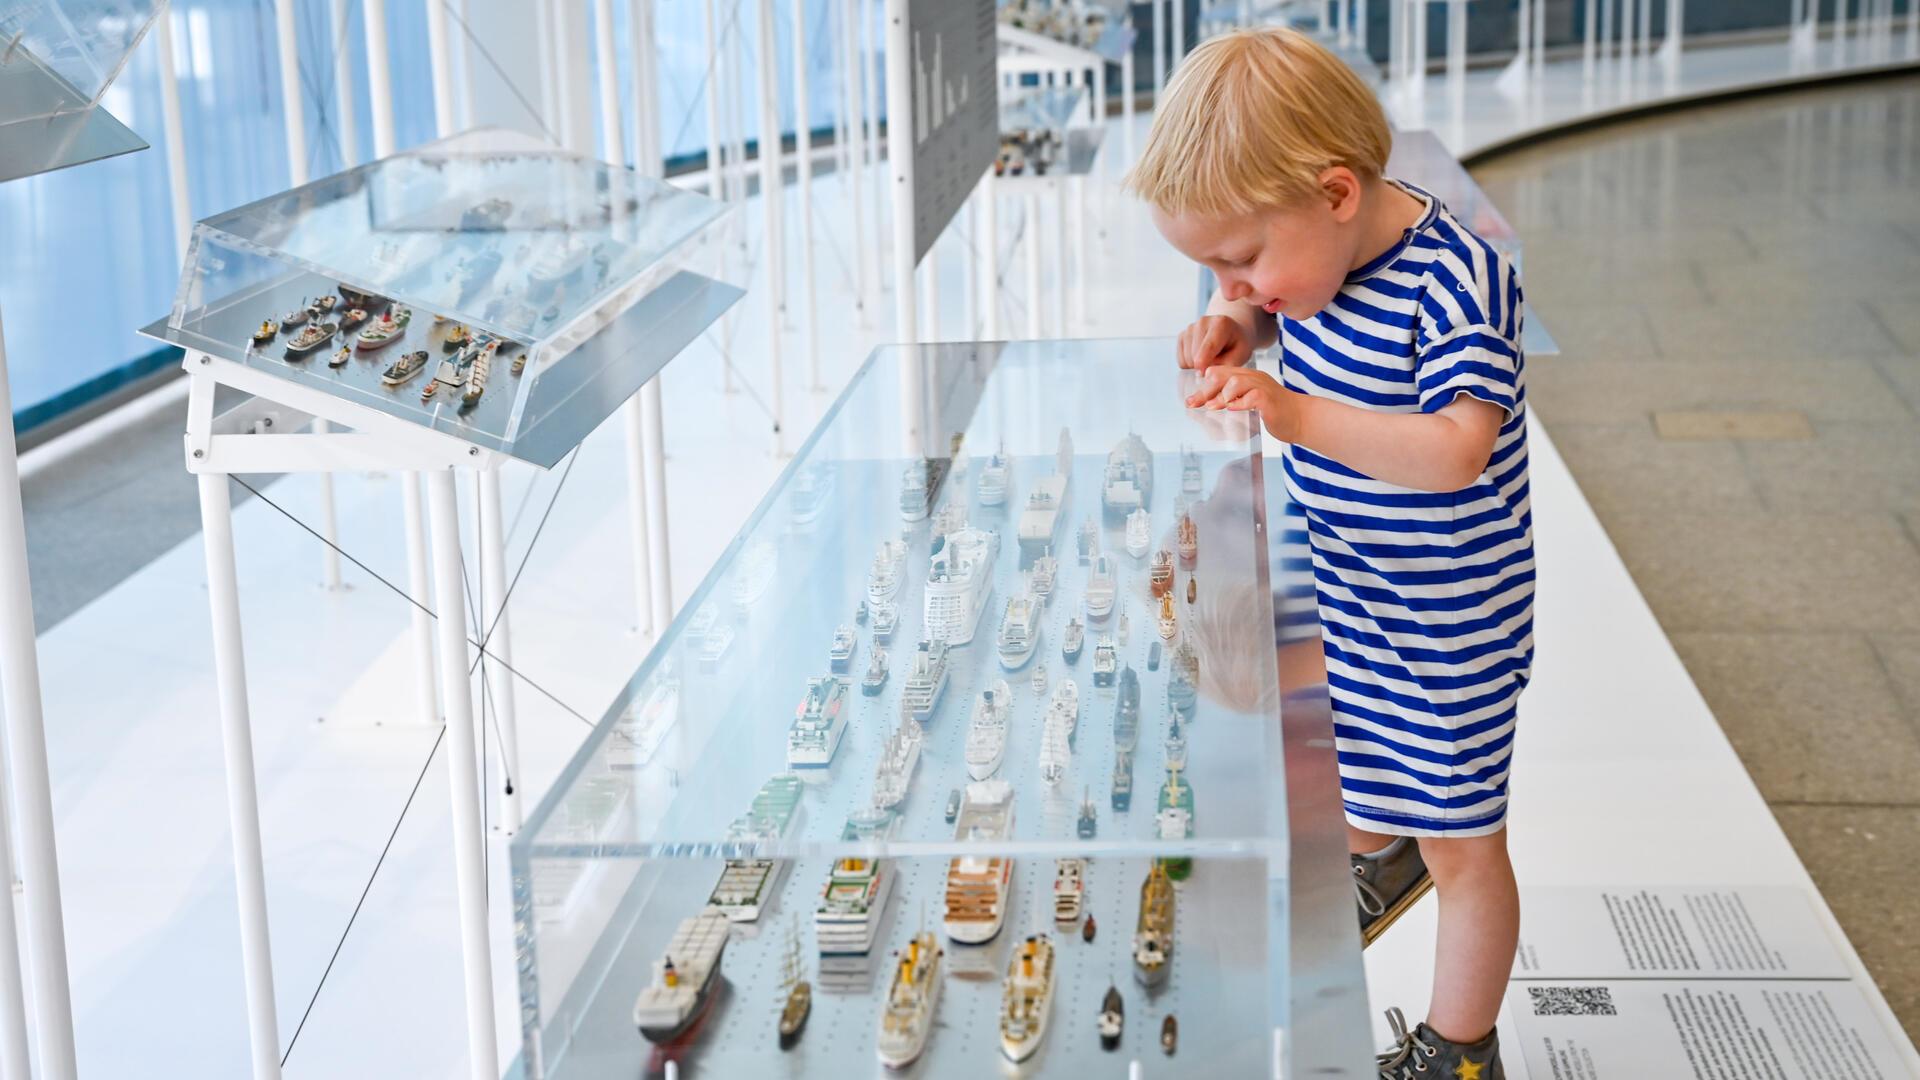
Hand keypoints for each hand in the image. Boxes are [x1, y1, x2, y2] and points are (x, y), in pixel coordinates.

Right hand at [1176, 315, 1252, 371]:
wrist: (1230, 331)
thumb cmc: (1237, 344)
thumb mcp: (1241, 354)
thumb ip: (1226, 365)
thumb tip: (1205, 373)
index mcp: (1221, 324)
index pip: (1209, 346)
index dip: (1204, 362)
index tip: (1202, 374)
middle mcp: (1202, 322)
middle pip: (1195, 355)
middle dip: (1204, 366)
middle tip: (1217, 365)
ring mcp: (1190, 328)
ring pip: (1186, 359)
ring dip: (1197, 366)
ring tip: (1210, 360)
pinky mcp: (1182, 336)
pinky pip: (1181, 361)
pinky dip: (1190, 365)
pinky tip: (1202, 359)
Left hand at [1185, 366, 1300, 442]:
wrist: (1301, 418)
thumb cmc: (1274, 413)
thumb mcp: (1249, 402)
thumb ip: (1232, 399)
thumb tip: (1209, 403)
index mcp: (1248, 377)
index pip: (1220, 373)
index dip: (1204, 386)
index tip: (1191, 402)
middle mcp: (1254, 378)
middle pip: (1223, 374)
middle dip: (1205, 390)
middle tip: (1193, 405)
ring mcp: (1262, 387)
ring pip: (1236, 382)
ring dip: (1221, 396)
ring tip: (1212, 408)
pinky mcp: (1269, 399)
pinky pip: (1252, 396)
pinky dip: (1239, 403)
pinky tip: (1232, 409)